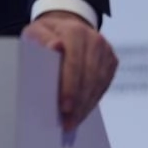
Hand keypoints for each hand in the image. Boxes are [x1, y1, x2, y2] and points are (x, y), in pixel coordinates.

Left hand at [21, 10, 117, 131]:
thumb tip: (55, 47)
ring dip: (86, 105)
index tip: (64, 106)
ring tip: (73, 121)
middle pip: (89, 76)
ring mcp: (106, 50)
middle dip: (78, 101)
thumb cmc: (46, 33)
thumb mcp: (36, 31)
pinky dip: (93, 100)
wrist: (65, 26)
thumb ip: (42, 39)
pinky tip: (82, 111)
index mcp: (75, 30)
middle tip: (68, 122)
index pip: (75, 62)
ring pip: (98, 83)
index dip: (70, 86)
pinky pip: (104, 85)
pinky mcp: (111, 60)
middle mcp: (94, 39)